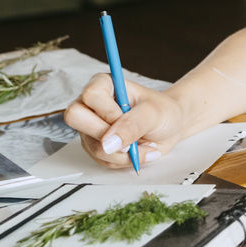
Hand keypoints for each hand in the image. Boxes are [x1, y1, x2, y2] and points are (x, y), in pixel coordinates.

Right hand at [63, 73, 186, 168]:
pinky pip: (99, 159)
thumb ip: (132, 125)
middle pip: (76, 118)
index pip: (90, 95)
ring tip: (141, 145)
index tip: (126, 117)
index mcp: (104, 85)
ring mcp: (90, 126)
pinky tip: (136, 151)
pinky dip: (122, 161)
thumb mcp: (153, 114)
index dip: (108, 112)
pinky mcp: (94, 145)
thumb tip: (108, 143)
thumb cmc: (163, 112)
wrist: (170, 127)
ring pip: (91, 145)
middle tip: (130, 138)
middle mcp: (92, 104)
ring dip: (121, 153)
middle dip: (107, 135)